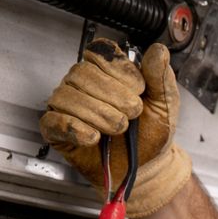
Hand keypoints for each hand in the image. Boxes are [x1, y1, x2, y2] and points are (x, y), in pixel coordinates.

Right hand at [40, 40, 191, 217]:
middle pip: (82, 73)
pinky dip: (74, 128)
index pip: (100, 52)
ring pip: (67, 96)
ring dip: (98, 113)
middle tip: (131, 115)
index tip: (139, 91)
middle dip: (112, 96)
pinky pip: (53, 121)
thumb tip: (158, 51)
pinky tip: (94, 136)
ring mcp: (67, 107)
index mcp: (105, 72)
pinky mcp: (57, 131)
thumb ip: (160, 77)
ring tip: (118, 129)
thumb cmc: (150, 134)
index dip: (120, 70)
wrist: (146, 167)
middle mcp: (82, 85)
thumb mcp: (164, 105)